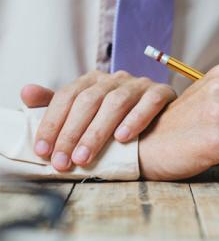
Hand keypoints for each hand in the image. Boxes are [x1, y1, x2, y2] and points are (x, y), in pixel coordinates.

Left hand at [22, 71, 175, 170]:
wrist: (170, 127)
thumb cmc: (123, 124)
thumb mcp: (89, 116)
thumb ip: (60, 107)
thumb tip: (26, 93)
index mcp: (94, 80)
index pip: (66, 97)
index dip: (52, 124)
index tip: (44, 151)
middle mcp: (116, 78)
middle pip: (89, 101)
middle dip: (72, 133)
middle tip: (63, 161)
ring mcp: (141, 84)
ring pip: (116, 102)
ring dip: (98, 132)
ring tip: (86, 157)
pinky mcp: (164, 93)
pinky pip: (150, 103)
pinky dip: (136, 119)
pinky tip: (124, 138)